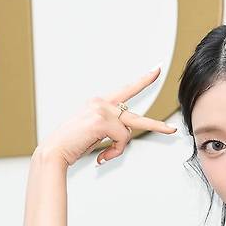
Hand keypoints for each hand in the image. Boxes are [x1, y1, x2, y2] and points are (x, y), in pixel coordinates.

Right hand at [37, 67, 176, 166]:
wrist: (54, 152)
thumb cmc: (70, 144)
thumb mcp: (93, 132)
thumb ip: (111, 129)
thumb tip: (124, 137)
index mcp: (98, 103)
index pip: (126, 90)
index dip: (144, 81)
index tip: (156, 71)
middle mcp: (101, 103)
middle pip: (136, 116)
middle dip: (157, 126)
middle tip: (172, 130)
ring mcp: (102, 110)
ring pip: (128, 133)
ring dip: (118, 148)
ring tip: (104, 154)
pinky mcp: (103, 121)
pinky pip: (122, 140)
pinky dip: (114, 151)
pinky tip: (101, 155)